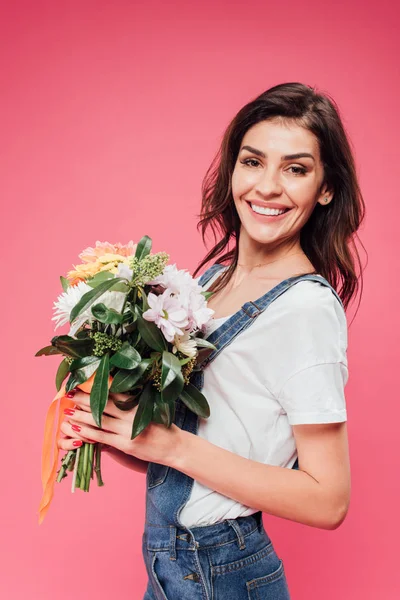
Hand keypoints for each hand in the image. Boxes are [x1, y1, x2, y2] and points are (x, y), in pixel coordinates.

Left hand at [58, 389, 183, 466]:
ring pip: (99, 420)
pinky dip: (87, 432)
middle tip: (69, 393)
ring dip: (81, 415)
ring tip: (67, 411)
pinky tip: (76, 429)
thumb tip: (110, 397)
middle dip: (84, 398)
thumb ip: (130, 405)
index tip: (82, 382)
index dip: (96, 387)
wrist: (174, 446)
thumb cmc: (162, 427)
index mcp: (137, 403)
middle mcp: (131, 414)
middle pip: (103, 404)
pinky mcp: (125, 444)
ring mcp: (128, 429)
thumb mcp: (148, 410)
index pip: (113, 392)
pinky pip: (102, 437)